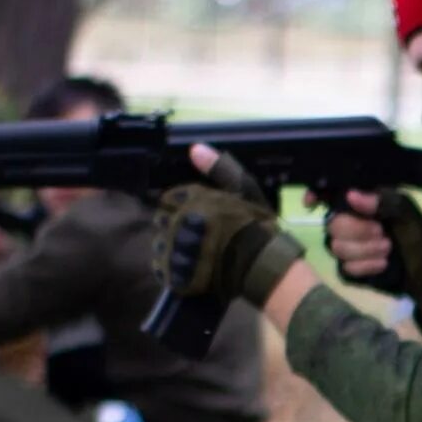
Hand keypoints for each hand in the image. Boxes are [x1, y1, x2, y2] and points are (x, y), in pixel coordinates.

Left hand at [155, 145, 302, 309]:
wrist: (261, 264)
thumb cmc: (255, 226)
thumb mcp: (244, 189)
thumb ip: (218, 168)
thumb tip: (194, 148)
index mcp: (189, 198)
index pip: (169, 199)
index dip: (181, 208)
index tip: (195, 217)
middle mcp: (176, 220)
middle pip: (162, 221)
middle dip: (174, 227)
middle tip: (195, 237)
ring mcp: (173, 248)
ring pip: (160, 245)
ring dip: (172, 249)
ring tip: (193, 257)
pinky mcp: (174, 272)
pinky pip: (163, 269)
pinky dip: (172, 270)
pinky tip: (187, 270)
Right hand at [308, 186, 421, 300]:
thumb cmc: (416, 232)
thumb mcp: (406, 211)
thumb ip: (382, 200)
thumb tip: (352, 196)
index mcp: (356, 202)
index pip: (325, 194)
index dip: (314, 195)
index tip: (312, 203)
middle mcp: (345, 223)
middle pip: (331, 224)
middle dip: (358, 230)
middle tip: (382, 232)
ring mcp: (344, 248)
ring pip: (337, 248)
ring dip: (366, 249)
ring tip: (388, 248)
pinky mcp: (348, 271)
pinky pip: (345, 268)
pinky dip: (367, 266)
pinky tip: (383, 263)